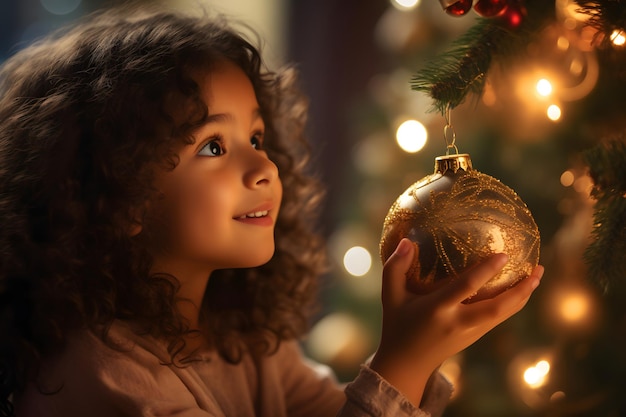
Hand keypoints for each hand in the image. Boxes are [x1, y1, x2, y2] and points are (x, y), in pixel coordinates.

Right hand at [369, 238, 543, 405]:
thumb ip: (395, 267)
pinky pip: (500, 318)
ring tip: (537, 275)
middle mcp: (458, 322)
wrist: (406, 364)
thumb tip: (407, 240)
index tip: (505, 254)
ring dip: (523, 296)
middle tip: (538, 268)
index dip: (486, 271)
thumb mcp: (390, 295)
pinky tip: (520, 290)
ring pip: (504, 314)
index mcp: (437, 309)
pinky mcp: (475, 337)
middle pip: (498, 307)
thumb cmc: (397, 324)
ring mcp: (470, 332)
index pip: (467, 287)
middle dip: (521, 289)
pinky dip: (514, 303)